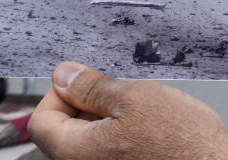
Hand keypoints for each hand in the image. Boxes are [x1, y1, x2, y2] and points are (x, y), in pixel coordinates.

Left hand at [28, 62, 227, 159]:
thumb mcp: (135, 98)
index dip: (58, 94)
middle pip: (63, 133)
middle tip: (116, 91)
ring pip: (88, 141)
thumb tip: (62, 76)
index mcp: (78, 155)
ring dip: (104, 119)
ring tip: (137, 109)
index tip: (82, 81)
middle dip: (84, 104)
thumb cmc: (187, 145)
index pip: (40, 122)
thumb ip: (91, 87)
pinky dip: (118, 134)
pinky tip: (146, 126)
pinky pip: (108, 152)